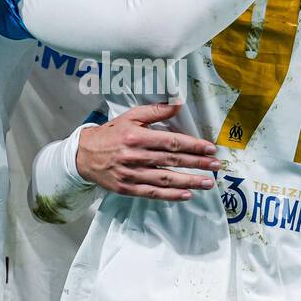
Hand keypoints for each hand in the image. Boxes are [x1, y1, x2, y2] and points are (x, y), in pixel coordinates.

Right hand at [76, 103, 221, 199]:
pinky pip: (153, 193)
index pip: (171, 141)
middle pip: (172, 160)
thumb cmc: (111, 133)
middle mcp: (135, 156)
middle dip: (197, 163)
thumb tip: (179, 104)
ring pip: (166, 179)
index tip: (210, 149)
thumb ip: (155, 111)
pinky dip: (171, 195)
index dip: (193, 146)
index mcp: (137, 135)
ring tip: (208, 183)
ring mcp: (131, 174)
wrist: (84, 155)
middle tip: (216, 166)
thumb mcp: (130, 116)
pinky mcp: (127, 188)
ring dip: (190, 181)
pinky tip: (187, 194)